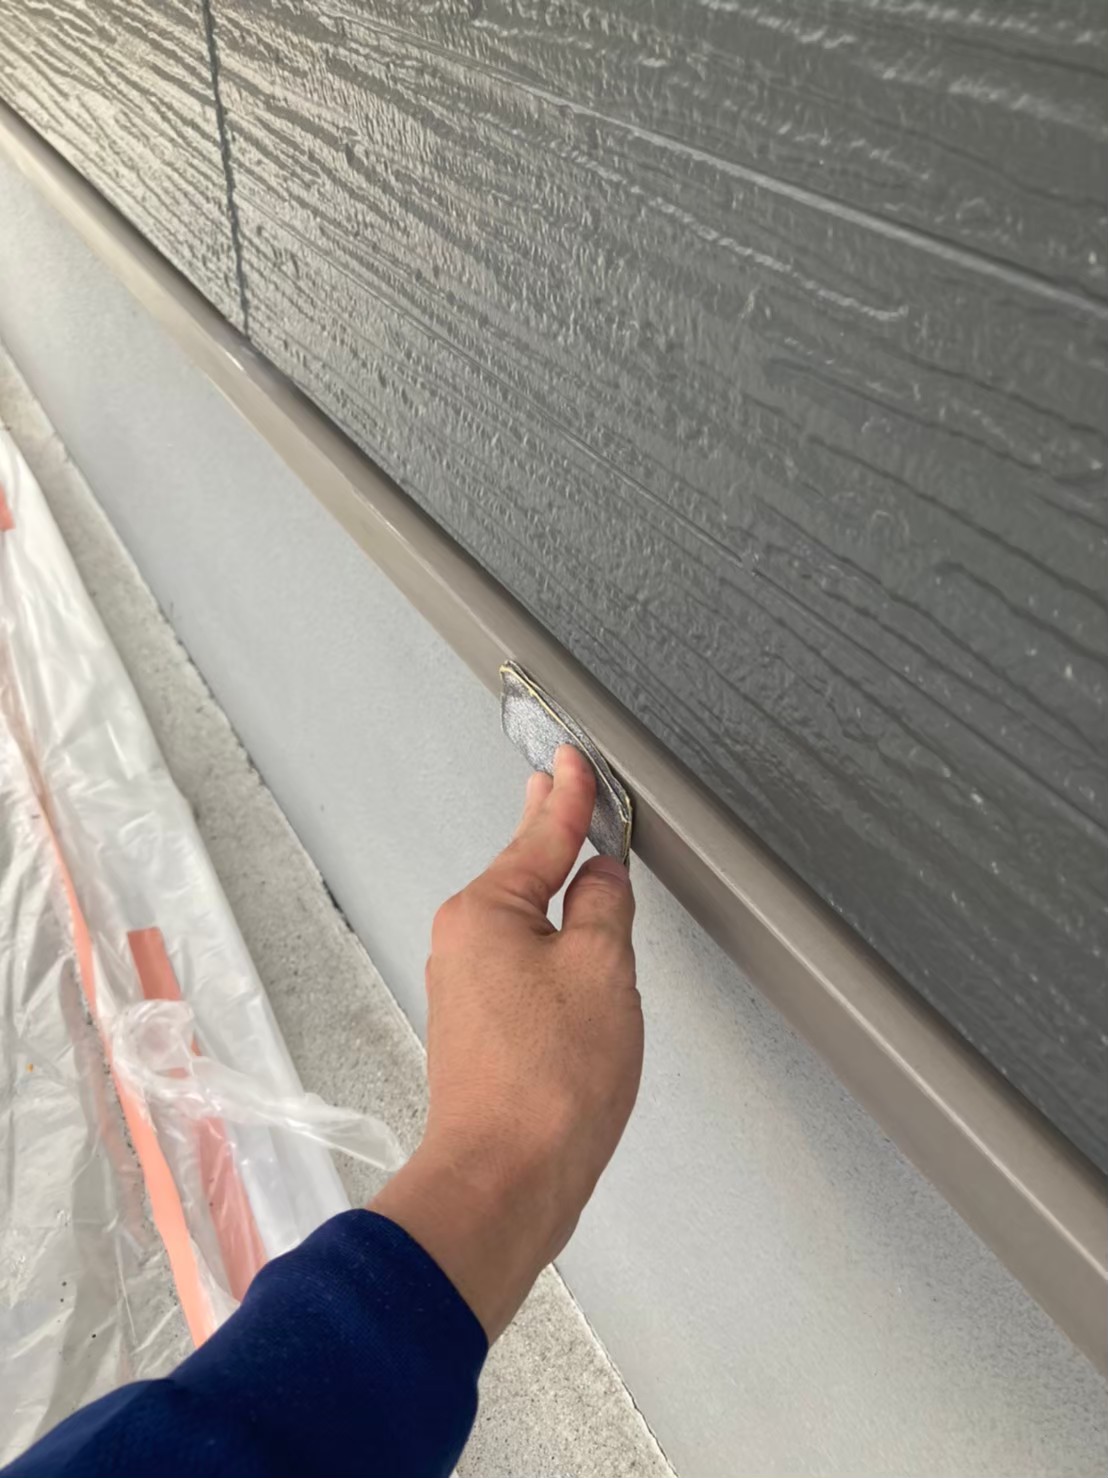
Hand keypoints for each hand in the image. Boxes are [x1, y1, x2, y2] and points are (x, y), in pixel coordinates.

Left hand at [371, 745, 641, 1340]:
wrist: (502, 1182)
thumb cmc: (550, 1084)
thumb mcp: (602, 971)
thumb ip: (605, 908)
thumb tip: (600, 877)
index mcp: (486, 912)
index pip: (541, 835)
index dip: (568, 795)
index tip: (572, 757)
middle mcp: (463, 942)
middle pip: (519, 869)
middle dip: (546, 829)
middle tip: (558, 784)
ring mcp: (466, 988)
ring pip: (519, 917)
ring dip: (548, 885)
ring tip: (566, 848)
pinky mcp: (479, 1030)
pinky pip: (518, 959)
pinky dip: (547, 936)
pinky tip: (565, 938)